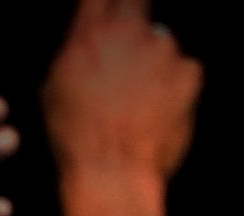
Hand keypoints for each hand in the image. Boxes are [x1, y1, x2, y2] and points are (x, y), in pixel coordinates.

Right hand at [43, 0, 203, 182]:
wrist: (112, 171)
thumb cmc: (76, 136)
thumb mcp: (54, 88)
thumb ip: (75, 54)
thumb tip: (84, 46)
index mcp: (90, 32)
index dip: (107, 6)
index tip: (110, 15)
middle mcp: (128, 32)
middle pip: (138, 0)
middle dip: (135, 16)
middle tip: (131, 47)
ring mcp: (162, 50)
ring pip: (164, 40)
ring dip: (157, 60)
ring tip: (144, 98)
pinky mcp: (188, 73)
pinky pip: (187, 69)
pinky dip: (179, 84)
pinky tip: (162, 110)